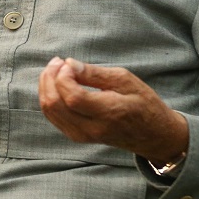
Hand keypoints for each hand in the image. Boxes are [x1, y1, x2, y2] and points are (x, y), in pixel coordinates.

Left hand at [38, 57, 188, 164]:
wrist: (152, 135)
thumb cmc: (143, 103)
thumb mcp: (126, 80)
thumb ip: (95, 73)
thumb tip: (69, 64)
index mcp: (108, 113)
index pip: (72, 97)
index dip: (63, 77)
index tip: (68, 63)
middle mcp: (91, 129)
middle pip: (55, 104)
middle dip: (49, 78)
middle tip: (58, 61)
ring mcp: (82, 136)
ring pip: (50, 111)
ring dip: (46, 86)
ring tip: (56, 69)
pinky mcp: (77, 137)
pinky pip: (53, 117)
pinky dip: (49, 97)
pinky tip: (57, 84)